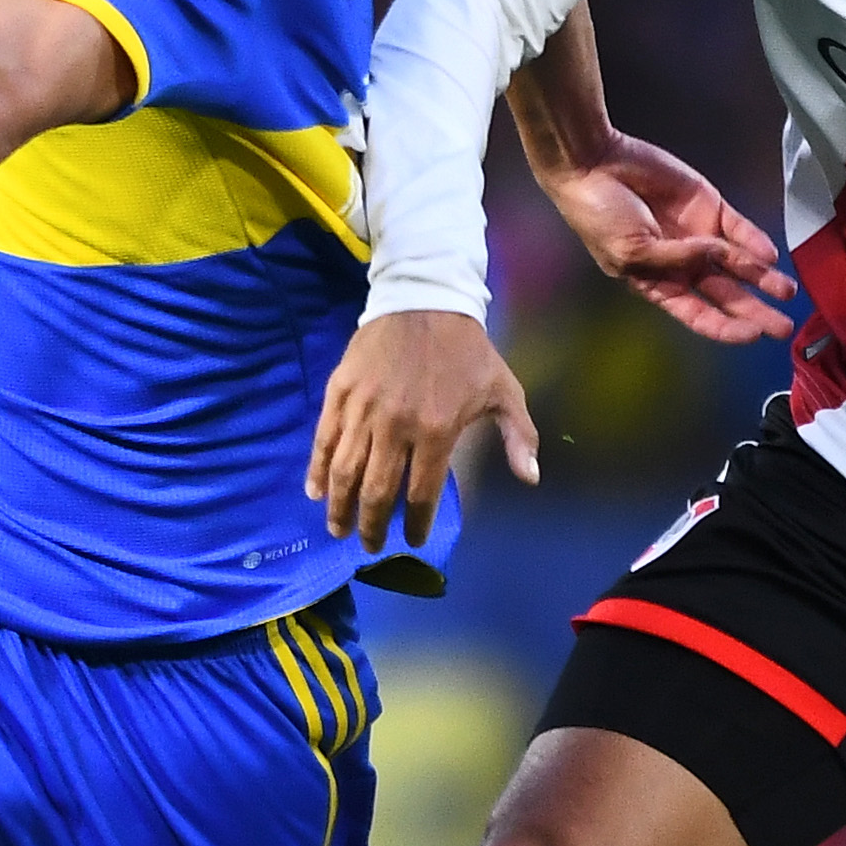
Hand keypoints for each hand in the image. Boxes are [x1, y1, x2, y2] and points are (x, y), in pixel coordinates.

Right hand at [310, 311, 539, 551]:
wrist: (424, 299)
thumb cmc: (468, 350)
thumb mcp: (504, 390)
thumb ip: (518, 436)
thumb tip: (531, 478)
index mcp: (436, 431)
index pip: (421, 494)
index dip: (415, 524)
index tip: (412, 541)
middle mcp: (395, 427)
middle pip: (377, 492)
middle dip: (372, 526)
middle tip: (369, 546)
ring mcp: (363, 410)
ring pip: (345, 471)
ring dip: (339, 507)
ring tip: (338, 529)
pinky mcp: (340, 392)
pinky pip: (323, 439)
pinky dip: (316, 469)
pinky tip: (314, 492)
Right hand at [537, 132, 797, 341]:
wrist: (594, 165)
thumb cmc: (601, 216)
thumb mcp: (630, 251)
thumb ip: (673, 259)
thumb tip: (715, 255)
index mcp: (660, 284)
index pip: (698, 314)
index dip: (724, 327)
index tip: (752, 336)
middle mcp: (685, 264)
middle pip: (726, 295)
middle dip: (756, 312)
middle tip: (784, 328)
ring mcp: (700, 235)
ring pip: (739, 263)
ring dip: (763, 279)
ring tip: (787, 292)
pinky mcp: (710, 206)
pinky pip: (739, 227)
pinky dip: (754, 240)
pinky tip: (769, 255)